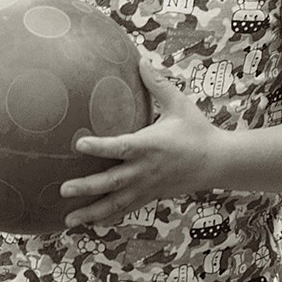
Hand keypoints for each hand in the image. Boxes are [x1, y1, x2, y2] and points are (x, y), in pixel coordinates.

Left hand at [61, 64, 218, 226]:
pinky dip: (107, 217)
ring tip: (67, 219)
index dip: (99, 147)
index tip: (78, 144)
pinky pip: (126, 209)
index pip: (120, 147)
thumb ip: (158, 84)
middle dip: (87, 187)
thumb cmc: (197, 130)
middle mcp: (145, 169)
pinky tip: (89, 222)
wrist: (217, 162)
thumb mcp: (180, 104)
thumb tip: (141, 59)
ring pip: (116, 203)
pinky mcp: (150, 196)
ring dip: (91, 211)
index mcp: (150, 145)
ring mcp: (147, 187)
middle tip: (63, 189)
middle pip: (112, 181)